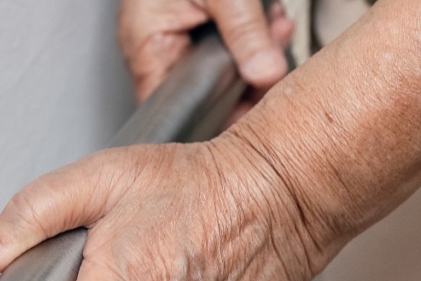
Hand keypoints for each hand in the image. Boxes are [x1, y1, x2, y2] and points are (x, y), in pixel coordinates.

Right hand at [119, 0, 294, 121]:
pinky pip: (225, 44)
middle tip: (274, 64)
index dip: (210, 118)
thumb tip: (267, 74)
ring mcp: (174, 34)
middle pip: (202, 91)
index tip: (246, 116)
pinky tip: (269, 22)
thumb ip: (245, 33)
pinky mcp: (193, 22)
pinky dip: (251, 35)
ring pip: (220, 67)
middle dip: (245, 79)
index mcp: (146, 44)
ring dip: (254, 53)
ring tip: (274, 30)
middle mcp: (156, 45)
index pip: (173, 108)